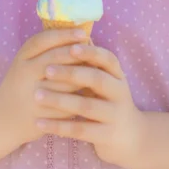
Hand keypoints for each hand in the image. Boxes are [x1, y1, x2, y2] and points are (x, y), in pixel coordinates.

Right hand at [0, 28, 90, 146]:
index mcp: (22, 58)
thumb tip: (80, 36)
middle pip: (56, 58)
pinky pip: (67, 105)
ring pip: (66, 83)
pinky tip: (93, 93)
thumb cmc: (22, 84)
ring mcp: (31, 96)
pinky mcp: (40, 116)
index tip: (83, 32)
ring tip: (99, 70)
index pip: (44, 40)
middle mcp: (24, 74)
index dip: (64, 35)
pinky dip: (81, 98)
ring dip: (85, 76)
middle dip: (78, 52)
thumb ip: (47, 50)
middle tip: (95, 50)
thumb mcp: (27, 63)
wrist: (2, 119)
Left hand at [33, 43, 145, 168]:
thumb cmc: (110, 100)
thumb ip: (92, 61)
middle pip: (96, 79)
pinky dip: (59, 126)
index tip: (70, 46)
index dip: (90, 52)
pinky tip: (40, 123)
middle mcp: (120, 92)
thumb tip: (74, 31)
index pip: (107, 58)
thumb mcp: (107, 79)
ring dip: (60, 100)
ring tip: (37, 95)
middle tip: (46, 70)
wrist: (131, 137)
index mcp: (118, 75)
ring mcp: (114, 115)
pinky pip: (80, 130)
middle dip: (70, 73)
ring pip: (86, 106)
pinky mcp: (107, 135)